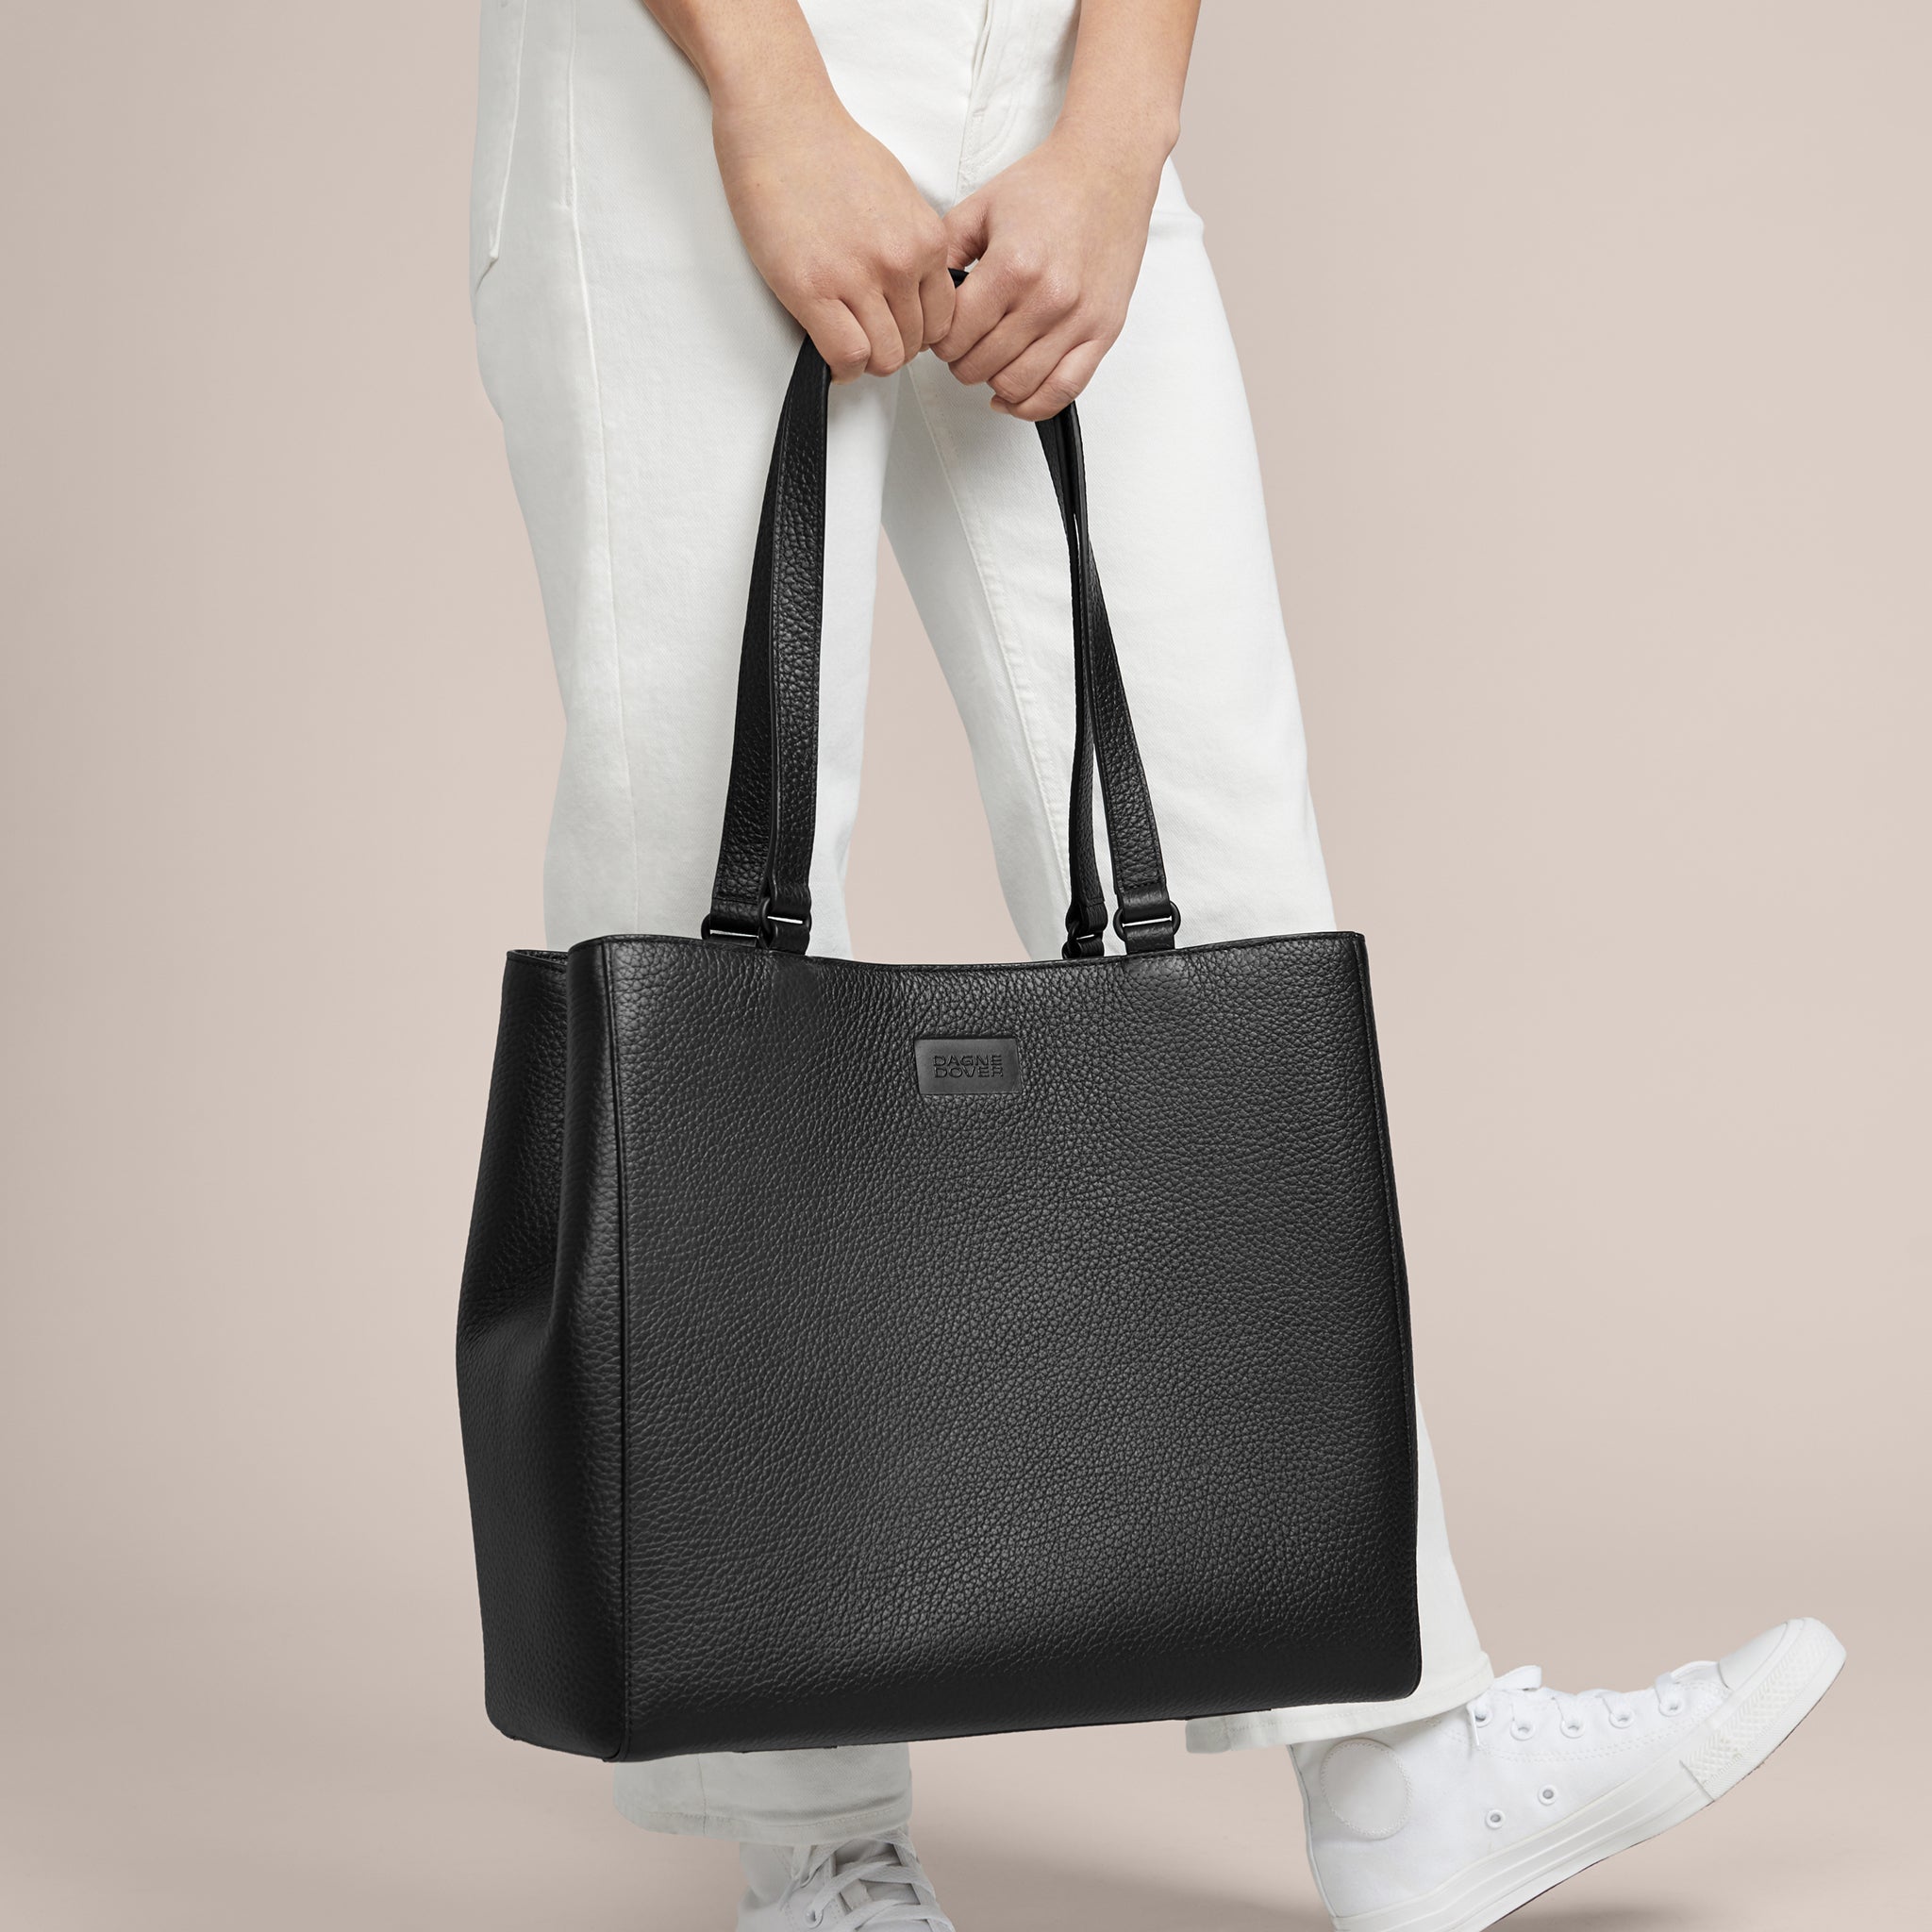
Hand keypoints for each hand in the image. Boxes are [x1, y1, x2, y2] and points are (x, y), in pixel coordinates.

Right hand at [712, 84, 954, 381]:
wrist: (783, 123)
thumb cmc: (831, 152)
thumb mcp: (900, 197)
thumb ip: (914, 245)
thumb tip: (914, 289)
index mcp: (926, 240)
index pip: (945, 320)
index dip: (921, 334)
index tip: (899, 330)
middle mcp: (900, 262)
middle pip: (915, 345)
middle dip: (893, 349)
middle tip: (868, 338)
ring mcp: (858, 278)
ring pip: (885, 359)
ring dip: (867, 361)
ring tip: (847, 344)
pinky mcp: (813, 289)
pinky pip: (847, 356)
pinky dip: (841, 367)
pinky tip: (831, 356)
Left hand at [932, 129, 1165, 420]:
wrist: (1107, 171)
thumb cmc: (1048, 186)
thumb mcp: (979, 208)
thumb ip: (944, 255)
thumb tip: (925, 299)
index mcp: (1012, 266)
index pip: (957, 335)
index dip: (939, 341)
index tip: (941, 335)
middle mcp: (1048, 298)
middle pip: (982, 365)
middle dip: (961, 362)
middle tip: (961, 347)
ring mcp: (1078, 319)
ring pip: (1018, 384)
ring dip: (992, 383)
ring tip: (988, 363)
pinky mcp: (1103, 331)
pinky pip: (1064, 390)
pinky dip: (1032, 404)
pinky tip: (1013, 397)